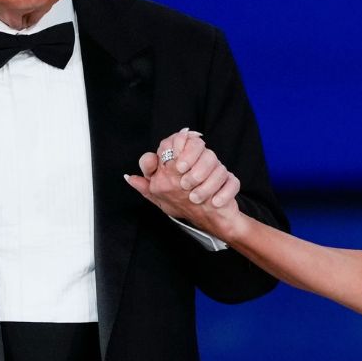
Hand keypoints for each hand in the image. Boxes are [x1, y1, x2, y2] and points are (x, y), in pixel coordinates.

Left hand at [125, 128, 245, 236]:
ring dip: (207, 184)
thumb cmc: (182, 203)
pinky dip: (223, 193)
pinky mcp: (231, 183)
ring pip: (217, 166)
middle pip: (203, 150)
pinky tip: (214, 202)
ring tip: (196, 198)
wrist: (208, 220)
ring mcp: (218, 171)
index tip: (176, 167)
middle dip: (194, 168)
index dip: (178, 148)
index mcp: (182, 160)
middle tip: (185, 184)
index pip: (179, 140)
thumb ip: (146, 186)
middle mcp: (201, 162)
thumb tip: (129, 177)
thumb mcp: (160, 196)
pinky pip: (231, 182)